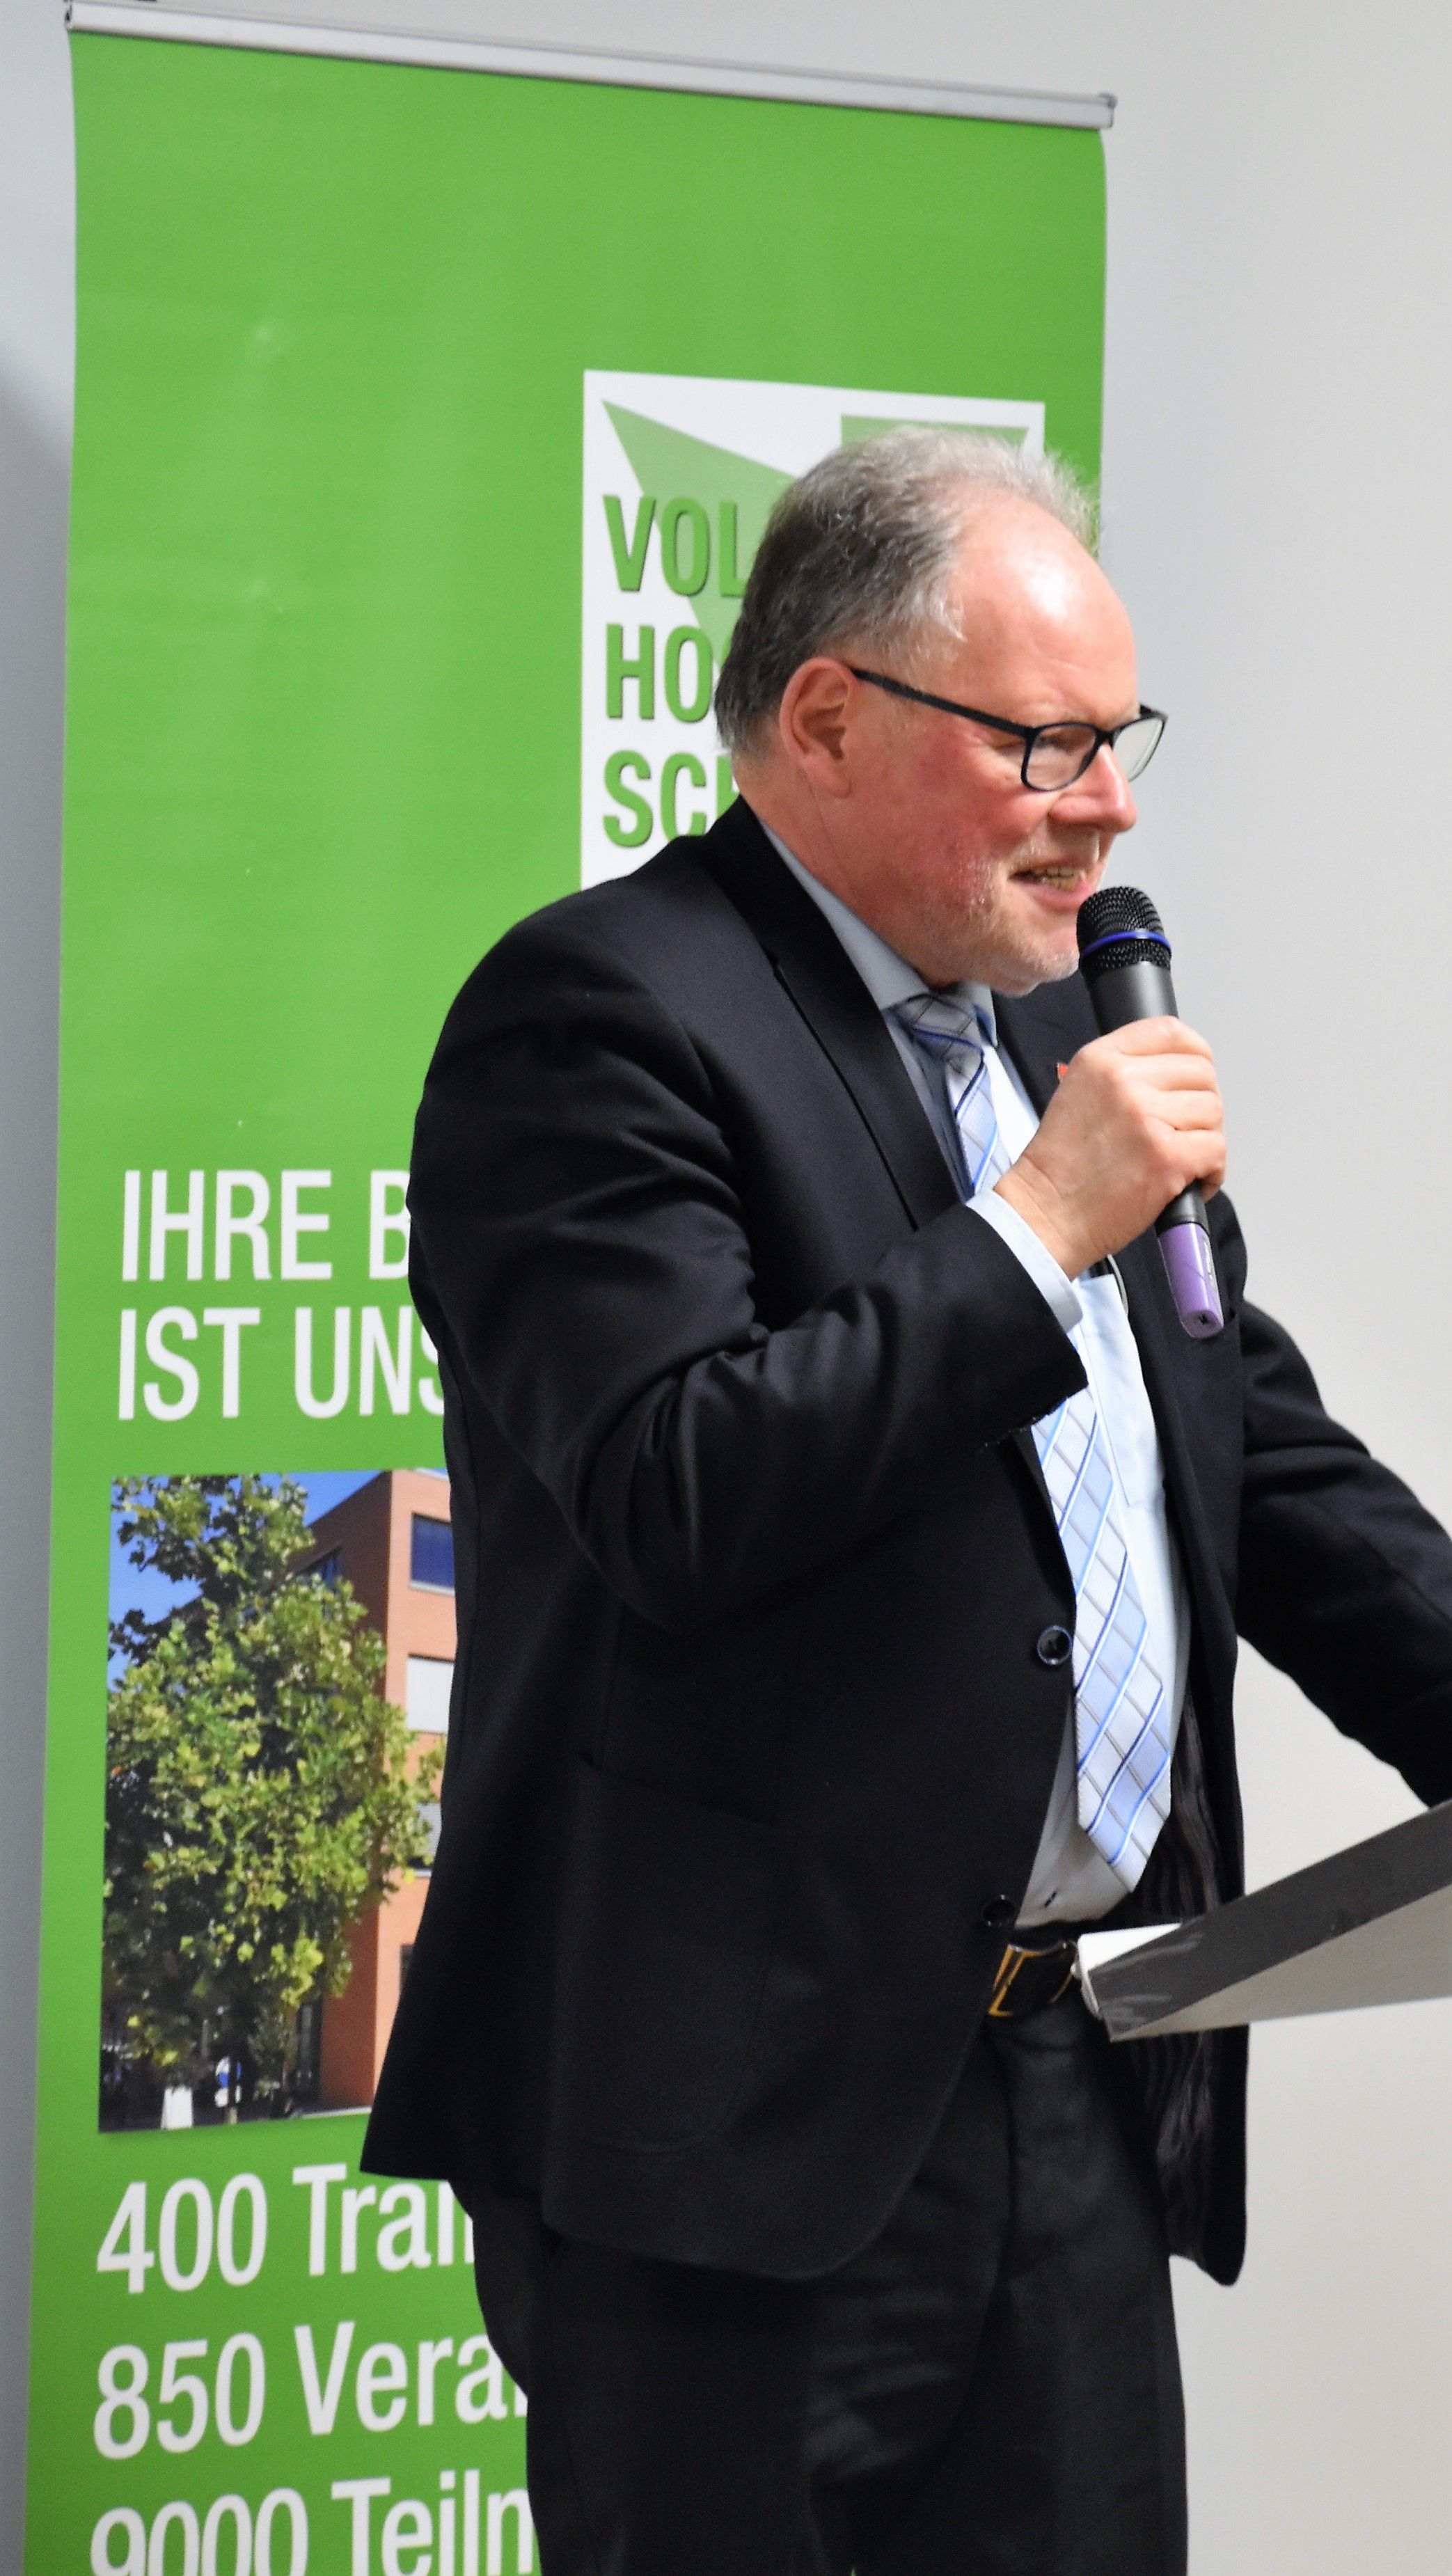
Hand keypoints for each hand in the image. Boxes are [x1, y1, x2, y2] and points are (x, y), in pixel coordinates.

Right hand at [993, 1017, 1225, 1279]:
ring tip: (1180, 1160)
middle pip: (1201, 1073)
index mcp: (1100, 1059)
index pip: (1170, 1031)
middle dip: (1201, 1105)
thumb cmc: (1062, 1167)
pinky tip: (1189, 1182)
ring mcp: (1146, 1117)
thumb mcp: (1078, 1093)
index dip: (1195, 1054)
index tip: (1195, 1078)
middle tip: (1183, 1132)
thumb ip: (1122, 1074)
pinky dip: (1212, 1171)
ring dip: (1206, 1139)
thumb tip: (1176, 1076)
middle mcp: (1123, 1080)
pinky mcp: (1166, 1156)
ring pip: (1213, 1111)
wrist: (1045, 1215)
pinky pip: (1216, 1149)